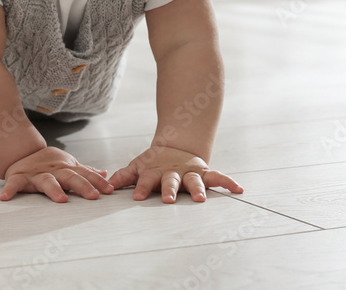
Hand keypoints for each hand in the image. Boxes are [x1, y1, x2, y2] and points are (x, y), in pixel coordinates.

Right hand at [0, 147, 114, 202]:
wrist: (21, 151)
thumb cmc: (48, 163)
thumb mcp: (68, 165)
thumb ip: (85, 171)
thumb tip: (105, 173)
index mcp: (67, 169)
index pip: (85, 174)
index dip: (98, 182)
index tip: (110, 190)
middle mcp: (54, 171)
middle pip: (70, 177)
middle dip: (83, 186)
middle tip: (93, 196)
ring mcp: (37, 174)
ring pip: (47, 181)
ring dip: (54, 190)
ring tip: (61, 200)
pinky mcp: (19, 177)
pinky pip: (14, 184)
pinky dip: (9, 190)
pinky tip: (5, 198)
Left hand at [108, 146, 243, 202]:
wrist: (175, 146)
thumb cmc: (153, 164)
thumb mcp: (137, 167)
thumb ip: (123, 177)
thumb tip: (106, 187)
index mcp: (155, 173)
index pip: (146, 181)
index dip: (142, 188)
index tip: (138, 197)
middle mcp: (173, 173)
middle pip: (171, 182)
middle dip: (169, 190)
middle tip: (168, 200)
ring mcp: (189, 172)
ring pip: (194, 180)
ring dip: (198, 189)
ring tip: (201, 198)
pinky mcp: (204, 171)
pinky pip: (218, 177)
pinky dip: (228, 182)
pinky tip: (239, 189)